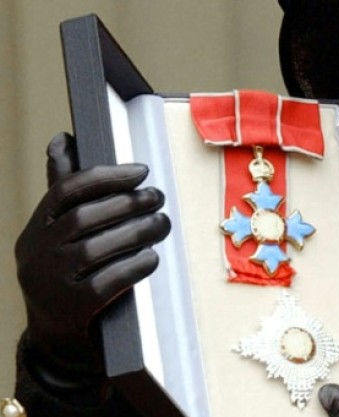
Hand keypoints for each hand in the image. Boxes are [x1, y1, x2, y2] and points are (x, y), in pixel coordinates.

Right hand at [15, 133, 169, 390]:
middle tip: (159, 197)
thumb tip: (63, 137)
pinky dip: (134, 265)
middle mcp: (35, 255)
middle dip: (128, 202)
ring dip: (138, 231)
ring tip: (163, 223)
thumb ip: (66, 190)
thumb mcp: (58, 234)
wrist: (57, 342)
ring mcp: (50, 284)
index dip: (107, 177)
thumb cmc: (67, 276)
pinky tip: (152, 257)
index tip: (141, 171)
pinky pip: (107, 281)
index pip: (65, 191)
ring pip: (96, 248)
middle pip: (85, 218)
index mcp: (34, 231)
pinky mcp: (71, 310)